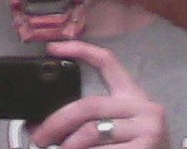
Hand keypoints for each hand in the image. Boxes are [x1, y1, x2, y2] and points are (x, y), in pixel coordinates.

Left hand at [30, 41, 169, 148]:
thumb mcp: (120, 128)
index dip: (80, 50)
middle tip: (38, 136)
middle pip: (89, 105)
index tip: (52, 48)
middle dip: (57, 121)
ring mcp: (148, 130)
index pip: (108, 62)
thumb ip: (92, 120)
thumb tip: (43, 124)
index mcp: (134, 96)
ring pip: (91, 132)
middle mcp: (144, 108)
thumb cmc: (137, 148)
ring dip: (67, 145)